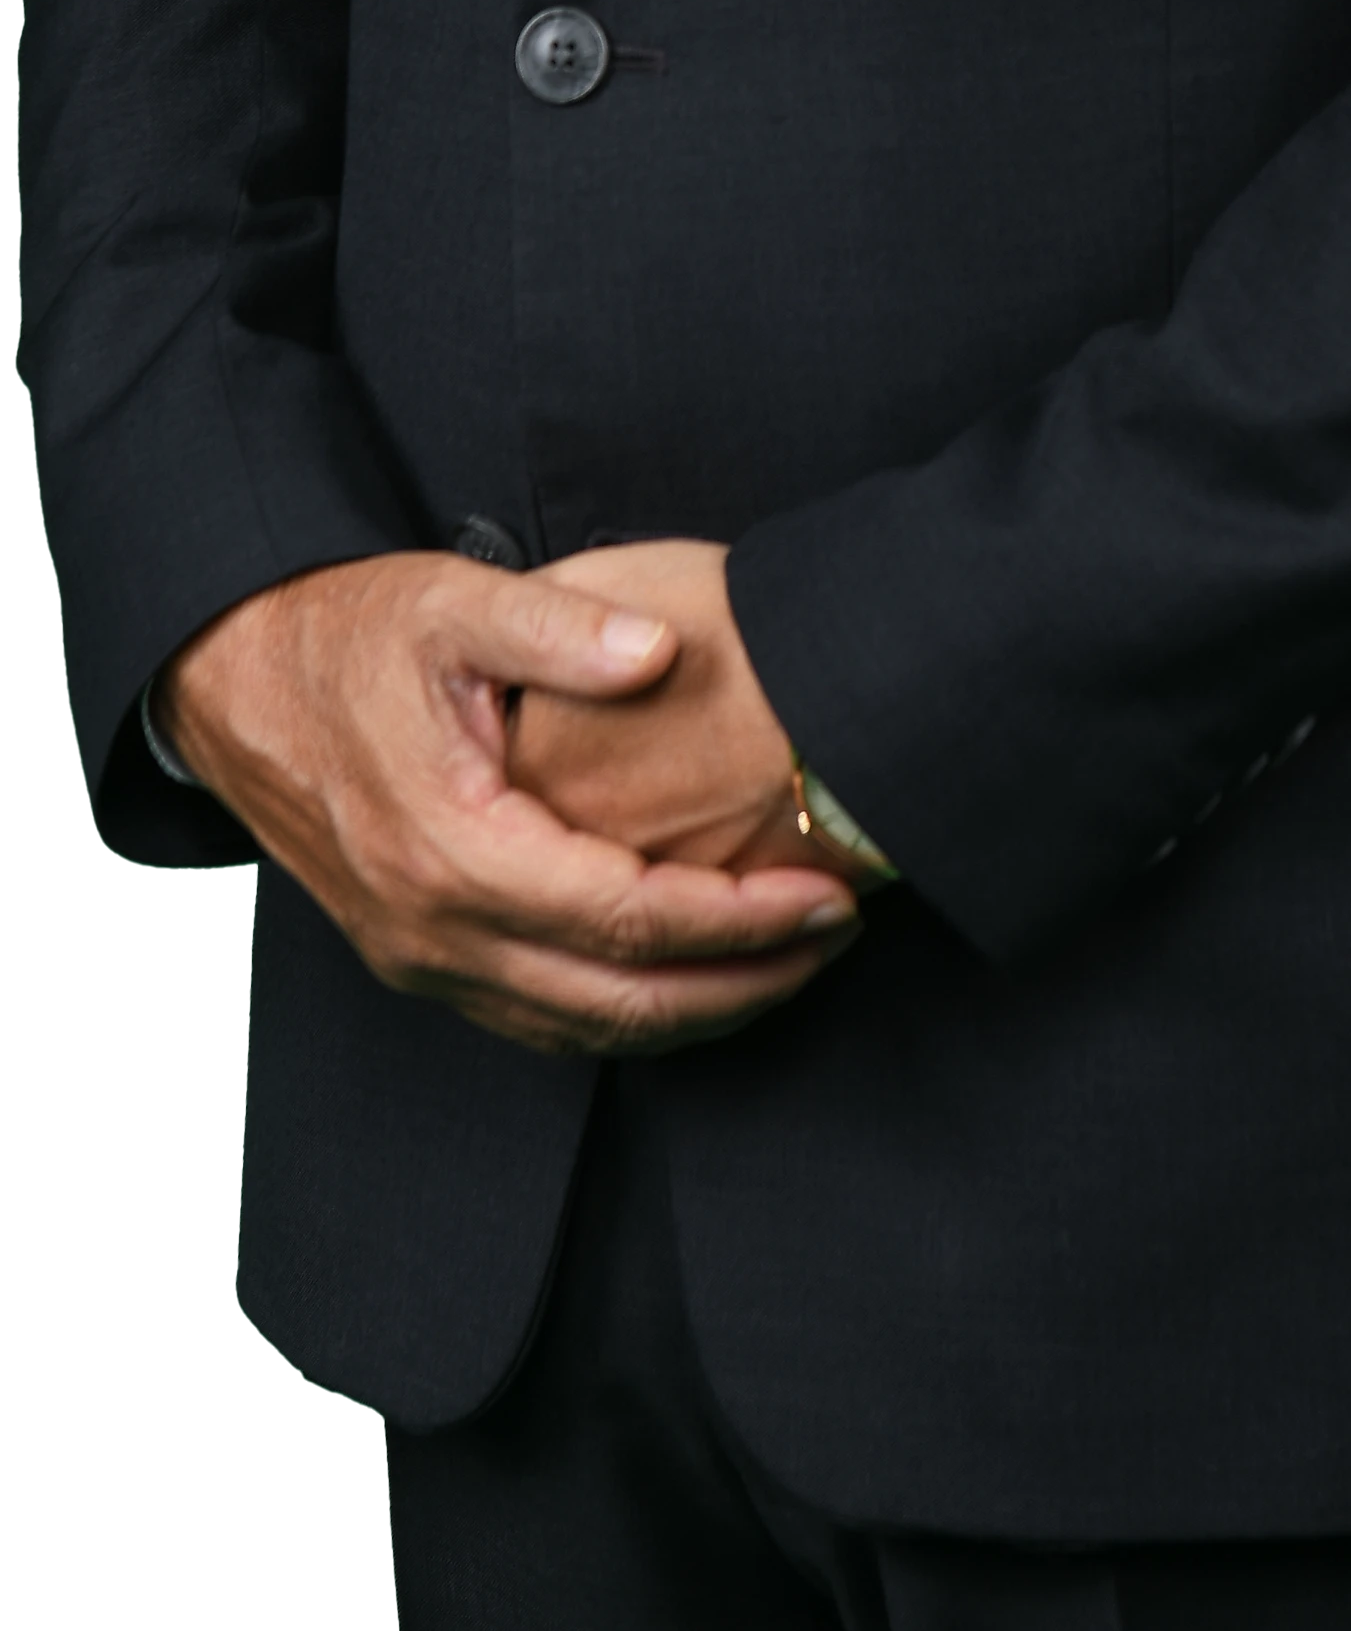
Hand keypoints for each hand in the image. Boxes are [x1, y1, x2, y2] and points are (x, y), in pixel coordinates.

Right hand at [158, 552, 862, 1058]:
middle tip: (835, 938)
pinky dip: (627, 1013)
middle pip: (619, 1002)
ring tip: (788, 964)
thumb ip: (560, 625)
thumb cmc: (348, 632)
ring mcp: (418, 957)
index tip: (826, 894)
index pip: (629, 916)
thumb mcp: (453, 601)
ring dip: (695, 1012)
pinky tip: (690, 977)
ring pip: (581, 1030)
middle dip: (745, 982)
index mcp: (451, 847)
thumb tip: (659, 650)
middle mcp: (432, 929)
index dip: (741, 918)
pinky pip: (538, 1019)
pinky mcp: (415, 959)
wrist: (235, 678)